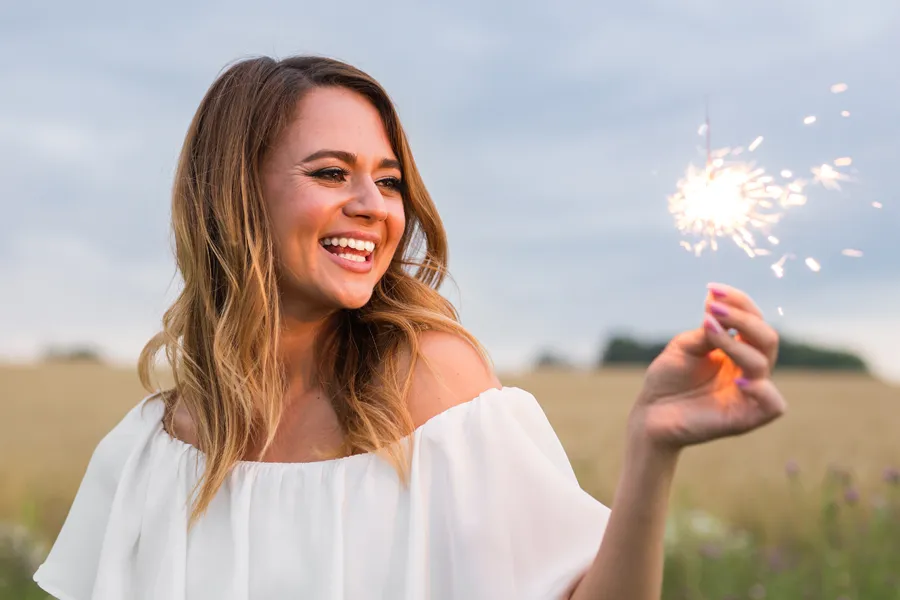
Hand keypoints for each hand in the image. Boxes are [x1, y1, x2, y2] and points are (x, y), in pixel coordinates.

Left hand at [630, 282, 786, 449]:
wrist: (650, 413)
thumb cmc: (667, 378)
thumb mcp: (686, 347)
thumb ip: (708, 331)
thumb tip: (717, 302)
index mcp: (738, 350)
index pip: (753, 321)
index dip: (738, 302)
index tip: (712, 289)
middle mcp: (748, 370)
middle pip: (766, 338)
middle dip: (743, 318)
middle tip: (713, 310)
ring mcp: (749, 394)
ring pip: (762, 363)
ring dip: (735, 343)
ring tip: (709, 331)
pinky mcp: (745, 418)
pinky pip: (773, 405)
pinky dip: (762, 390)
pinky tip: (737, 378)